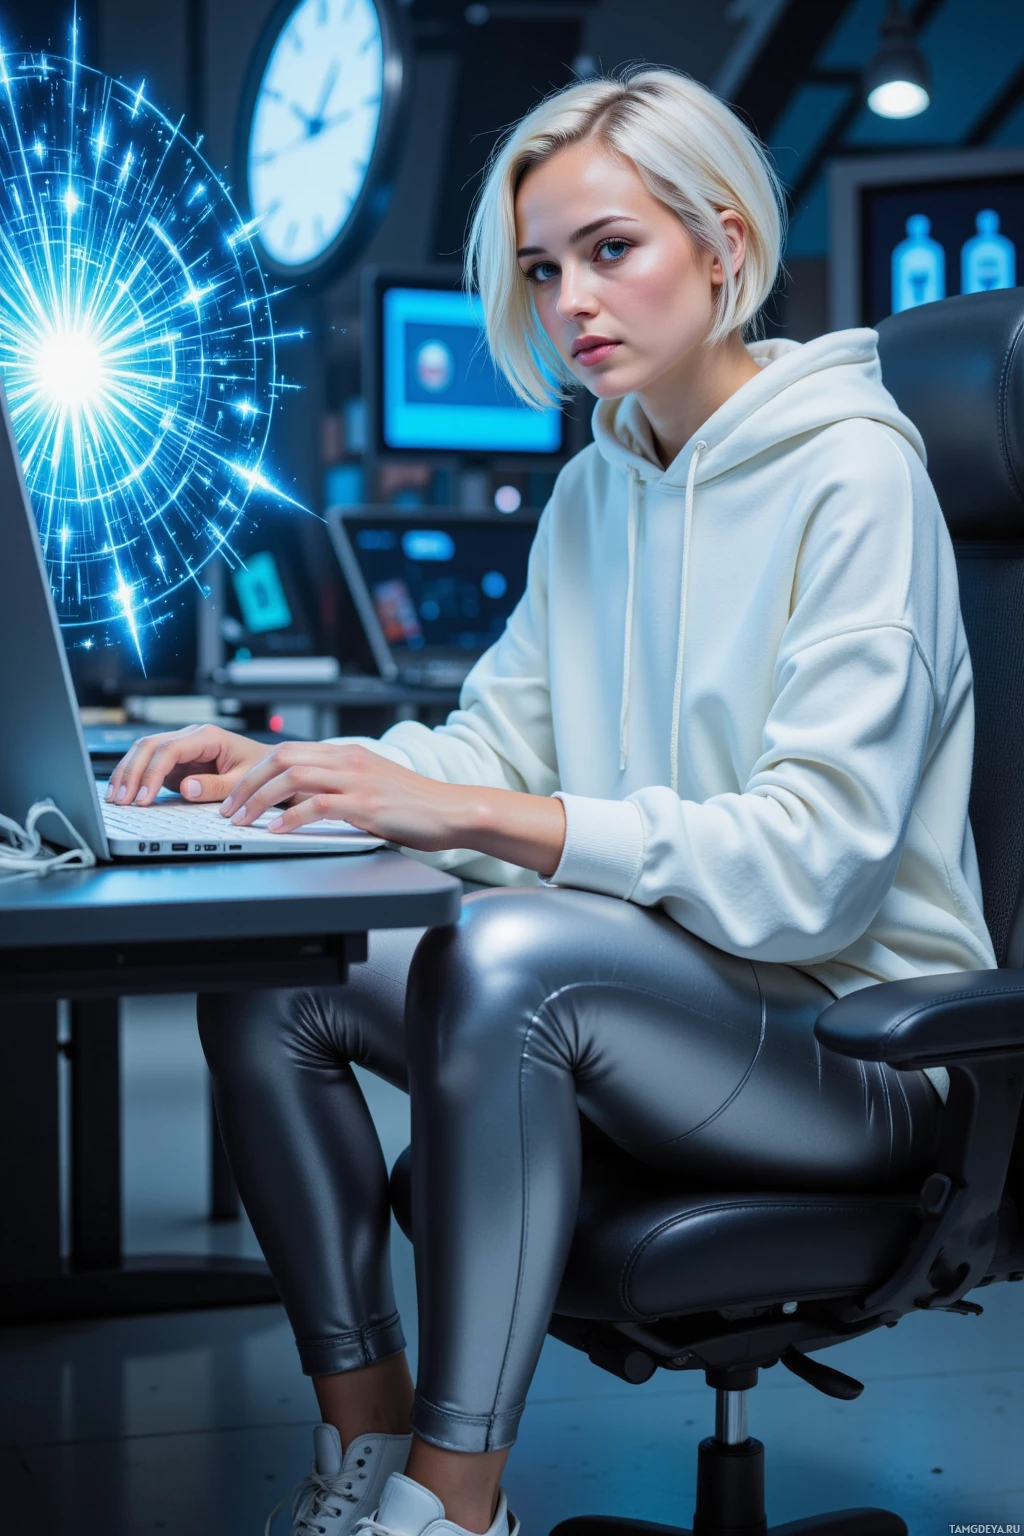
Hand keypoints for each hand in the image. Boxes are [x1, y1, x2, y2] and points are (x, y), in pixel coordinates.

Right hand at [105, 725, 271, 806]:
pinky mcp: (176, 762)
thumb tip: (186, 788)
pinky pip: (149, 765)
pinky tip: (122, 793)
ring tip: (114, 798)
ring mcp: (181, 748)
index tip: (142, 797)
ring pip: (143, 752)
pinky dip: (134, 778)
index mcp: (208, 736)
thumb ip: (216, 786)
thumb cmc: (260, 771)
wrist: (269, 768)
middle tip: (120, 800)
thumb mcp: (243, 782)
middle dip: (131, 773)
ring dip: (126, 773)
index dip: (152, 773)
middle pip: (149, 746)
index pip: (170, 749)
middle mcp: (190, 737)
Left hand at [220, 742, 462, 849]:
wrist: (452, 810)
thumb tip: (303, 800)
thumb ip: (340, 785)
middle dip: (248, 784)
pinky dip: (291, 818)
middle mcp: (348, 760)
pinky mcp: (366, 804)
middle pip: (282, 759)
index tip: (238, 794)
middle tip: (231, 809)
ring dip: (260, 800)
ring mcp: (357, 780)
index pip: (287, 751)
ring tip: (245, 820)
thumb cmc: (414, 805)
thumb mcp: (371, 785)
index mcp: (346, 754)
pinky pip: (318, 805)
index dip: (255, 772)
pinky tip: (277, 830)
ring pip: (293, 778)